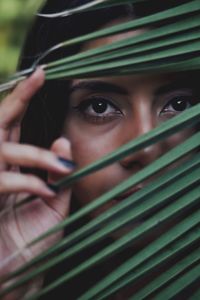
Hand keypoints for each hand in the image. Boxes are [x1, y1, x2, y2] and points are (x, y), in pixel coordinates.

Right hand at [0, 69, 72, 298]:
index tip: (42, 74)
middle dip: (18, 99)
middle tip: (39, 77)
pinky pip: (1, 179)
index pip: (14, 124)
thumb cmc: (32, 240)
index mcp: (10, 165)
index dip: (24, 98)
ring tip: (60, 166)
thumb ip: (59, 176)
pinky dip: (25, 181)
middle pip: (0, 124)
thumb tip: (63, 142)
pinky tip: (45, 191)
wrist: (14, 276)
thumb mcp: (54, 206)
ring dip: (34, 154)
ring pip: (2, 149)